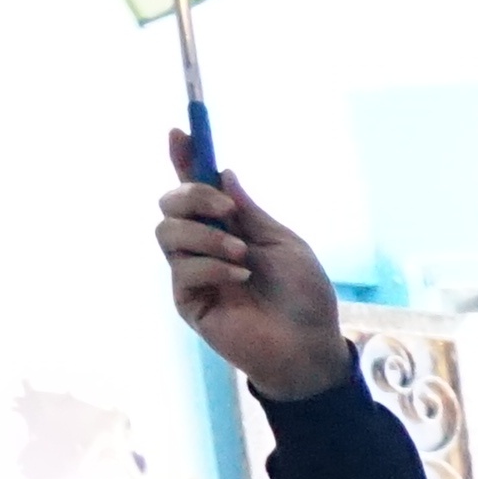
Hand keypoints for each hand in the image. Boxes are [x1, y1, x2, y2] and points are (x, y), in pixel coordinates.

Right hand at [155, 140, 358, 403]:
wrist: (310, 346)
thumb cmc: (306, 297)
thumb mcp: (283, 243)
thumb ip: (250, 211)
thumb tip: (223, 171)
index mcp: (230, 228)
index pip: (197, 189)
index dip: (185, 159)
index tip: (179, 132)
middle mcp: (205, 246)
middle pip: (170, 204)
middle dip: (193, 195)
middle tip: (225, 208)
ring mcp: (193, 274)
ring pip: (167, 232)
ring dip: (206, 235)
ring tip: (242, 254)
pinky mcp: (189, 301)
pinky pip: (182, 268)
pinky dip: (212, 266)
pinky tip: (240, 277)